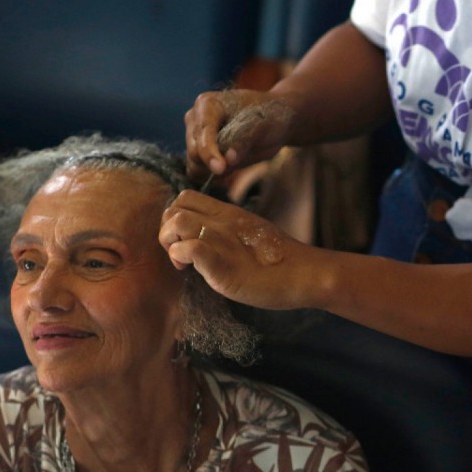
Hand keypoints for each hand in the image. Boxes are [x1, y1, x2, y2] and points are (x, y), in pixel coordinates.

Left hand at [160, 190, 310, 309]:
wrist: (304, 274)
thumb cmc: (280, 263)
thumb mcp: (251, 237)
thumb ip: (229, 235)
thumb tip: (211, 244)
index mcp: (229, 214)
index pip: (186, 197)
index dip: (176, 215)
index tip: (185, 238)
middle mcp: (222, 222)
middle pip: (175, 207)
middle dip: (167, 230)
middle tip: (181, 252)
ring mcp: (221, 241)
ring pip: (176, 222)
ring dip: (170, 243)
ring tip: (183, 263)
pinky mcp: (221, 264)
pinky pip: (189, 248)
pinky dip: (181, 257)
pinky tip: (190, 269)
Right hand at [184, 89, 296, 180]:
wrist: (274, 121)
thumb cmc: (268, 117)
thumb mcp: (260, 126)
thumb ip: (243, 142)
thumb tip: (229, 159)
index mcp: (207, 104)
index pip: (202, 133)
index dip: (209, 152)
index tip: (220, 169)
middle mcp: (195, 119)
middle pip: (193, 151)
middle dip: (210, 163)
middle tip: (236, 165)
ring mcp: (195, 136)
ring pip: (194, 164)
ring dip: (211, 172)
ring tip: (237, 163)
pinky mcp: (200, 153)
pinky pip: (199, 173)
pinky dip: (212, 177)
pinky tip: (231, 171)